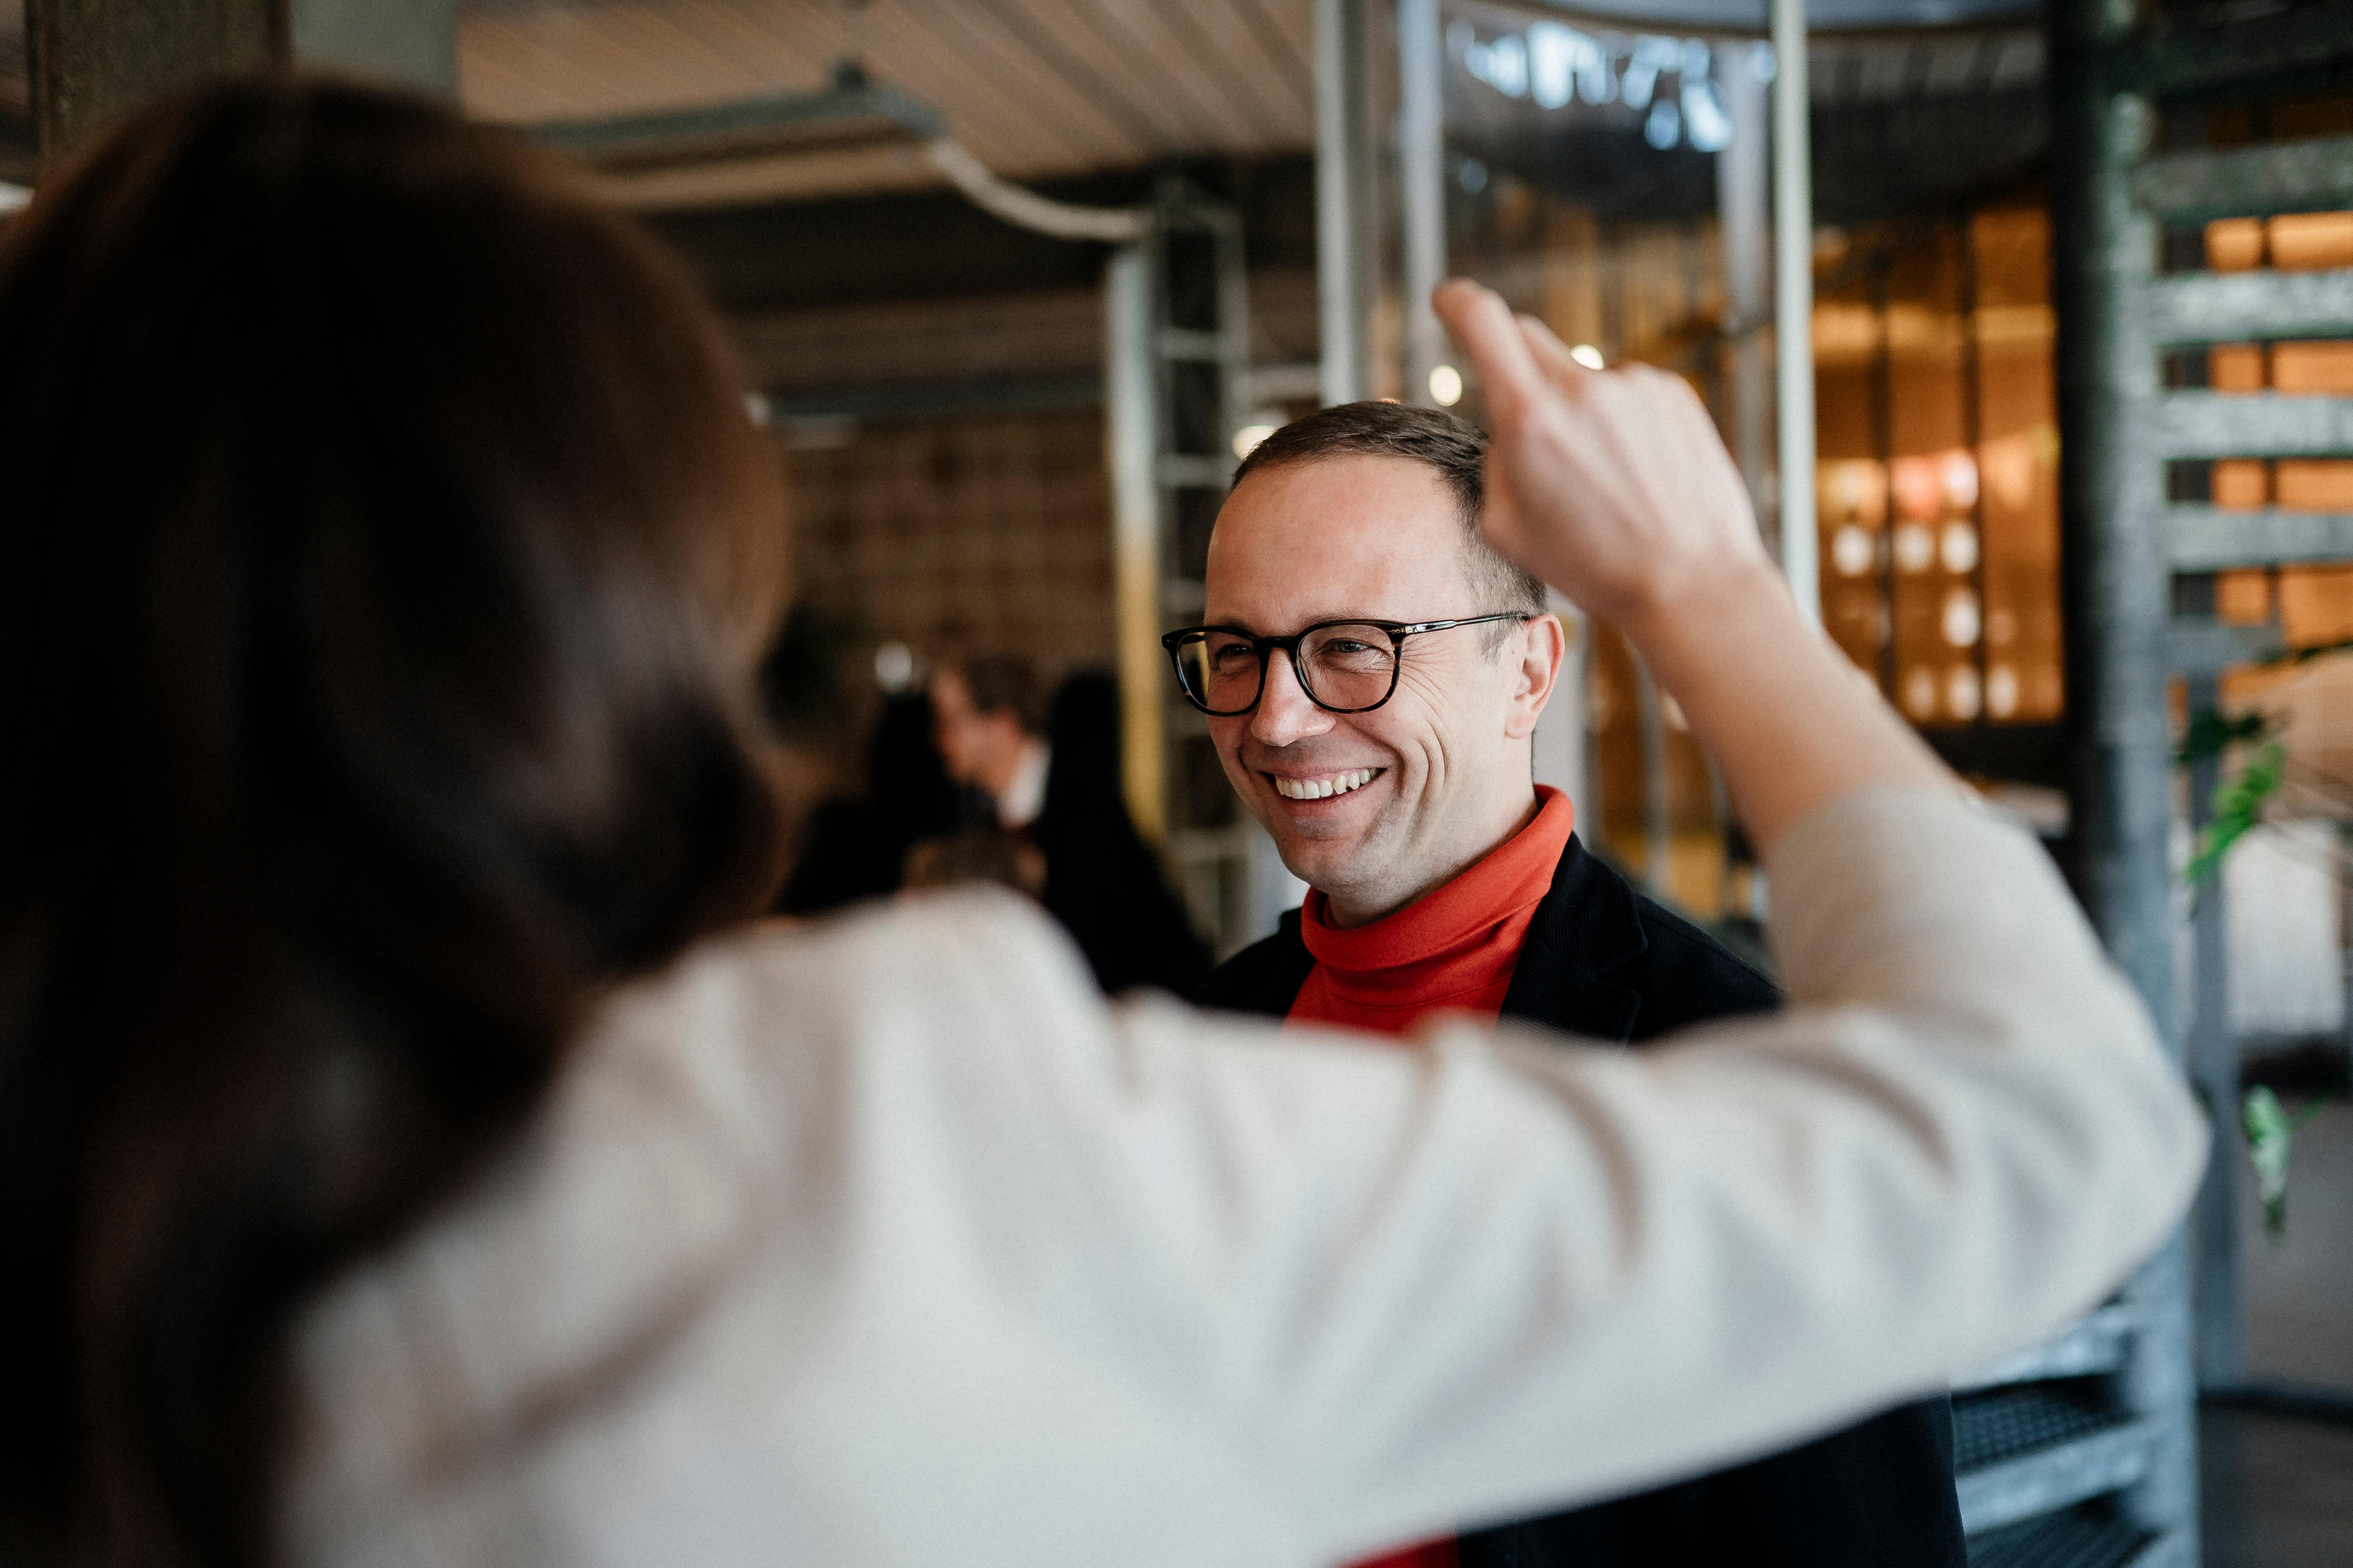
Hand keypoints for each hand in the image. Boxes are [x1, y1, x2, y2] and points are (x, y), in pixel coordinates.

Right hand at [1432, 279, 1775, 638]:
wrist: (1691, 580)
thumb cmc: (1593, 566)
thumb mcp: (1506, 526)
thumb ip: (1495, 458)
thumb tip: (1506, 424)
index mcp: (1530, 419)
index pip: (1482, 321)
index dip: (1456, 301)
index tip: (1448, 299)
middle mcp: (1582, 389)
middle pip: (1527, 337)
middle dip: (1515, 369)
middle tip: (1530, 427)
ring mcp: (1634, 385)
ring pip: (1581, 377)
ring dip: (1578, 411)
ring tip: (1604, 480)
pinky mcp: (1673, 391)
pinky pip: (1626, 392)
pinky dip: (1621, 422)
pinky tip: (1638, 473)